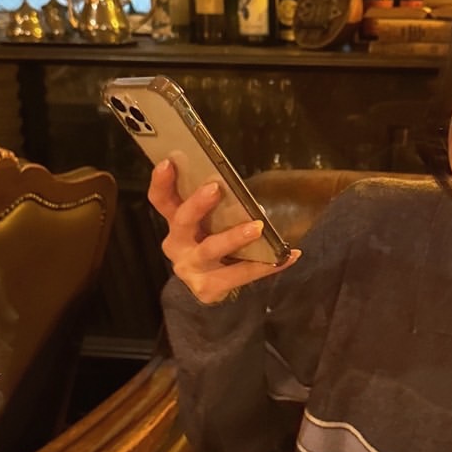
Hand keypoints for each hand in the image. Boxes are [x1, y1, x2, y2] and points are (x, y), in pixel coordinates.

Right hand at [148, 161, 299, 305]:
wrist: (208, 289)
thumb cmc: (210, 246)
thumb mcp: (205, 226)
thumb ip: (214, 209)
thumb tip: (240, 190)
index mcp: (176, 224)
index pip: (161, 200)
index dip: (162, 182)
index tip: (168, 162)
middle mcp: (178, 244)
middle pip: (183, 221)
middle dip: (198, 204)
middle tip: (215, 188)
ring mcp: (191, 268)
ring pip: (211, 249)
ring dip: (235, 236)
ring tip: (258, 227)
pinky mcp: (208, 287)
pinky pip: (241, 274)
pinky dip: (268, 265)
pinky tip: (289, 256)